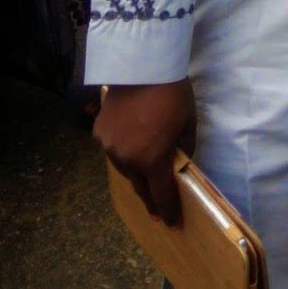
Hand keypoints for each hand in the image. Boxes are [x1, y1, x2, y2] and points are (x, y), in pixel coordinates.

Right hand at [94, 80, 197, 227]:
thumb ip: (184, 148)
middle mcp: (128, 160)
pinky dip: (123, 151)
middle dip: (151, 198)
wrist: (142, 65)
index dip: (168, 210)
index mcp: (153, 159)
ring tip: (145, 174)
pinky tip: (130, 145)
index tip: (172, 223)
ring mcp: (110, 148)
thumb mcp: (188, 122)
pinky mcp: (99, 133)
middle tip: (157, 210)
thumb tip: (179, 163)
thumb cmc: (173, 92)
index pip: (162, 194)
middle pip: (141, 186)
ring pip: (125, 169)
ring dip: (136, 173)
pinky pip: (113, 150)